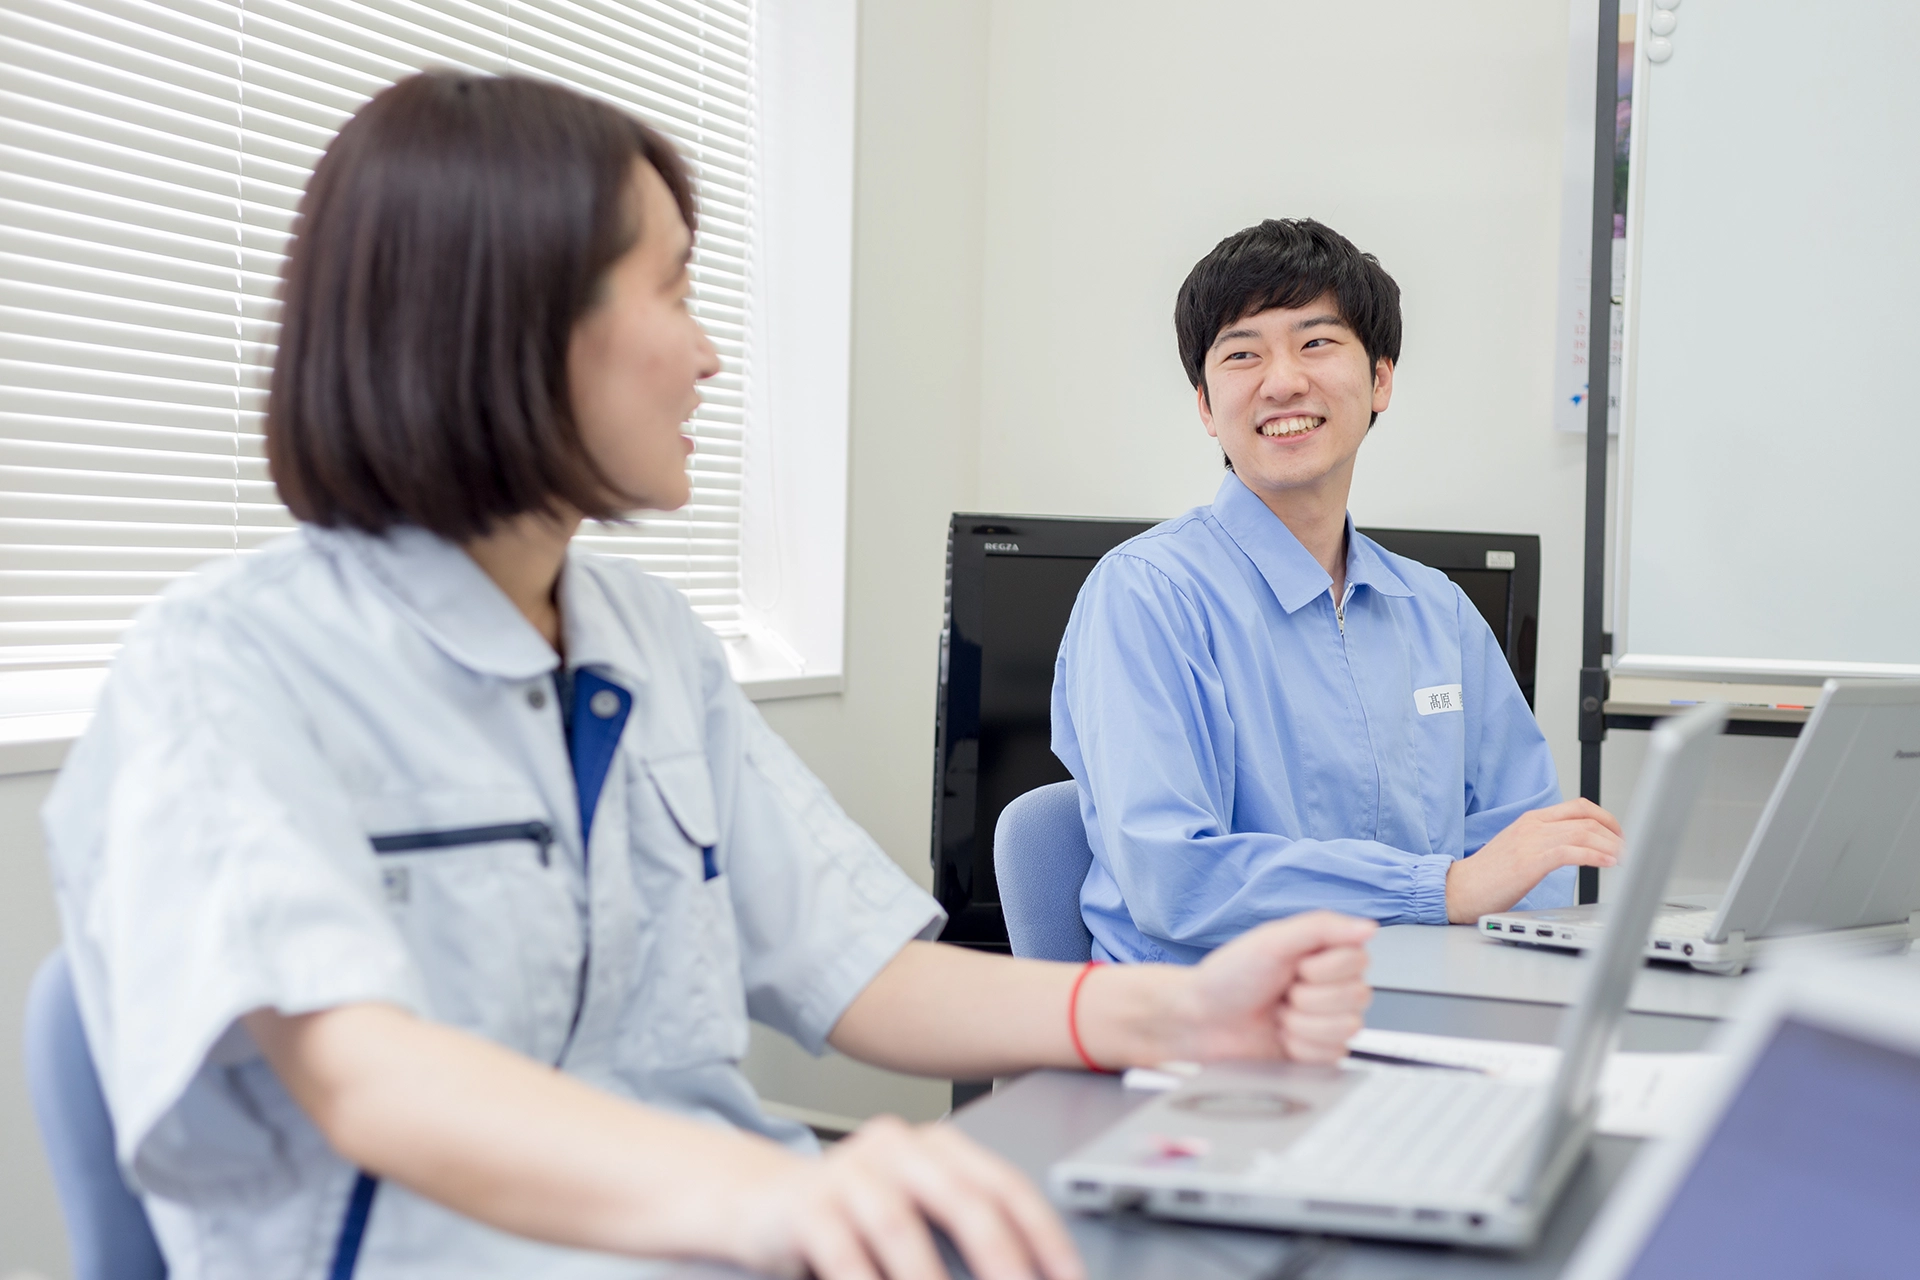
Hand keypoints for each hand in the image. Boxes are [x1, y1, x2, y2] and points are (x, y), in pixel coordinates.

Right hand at [733, 1116, 1082, 1279]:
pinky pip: (845, 1254)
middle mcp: (898, 1146)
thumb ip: (967, 1237)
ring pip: (901, 1229)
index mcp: (938, 1146)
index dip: (1046, 1238)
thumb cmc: (853, 1218)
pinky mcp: (807, 1205)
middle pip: (966, 1201)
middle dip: (1005, 1262)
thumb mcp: (917, 1217)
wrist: (760, 1204)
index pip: (1007, 1187)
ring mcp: (849, 1170)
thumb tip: (1029, 1274)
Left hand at [1153, 911, 1375, 1064]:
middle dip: (1308, 997)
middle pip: (1357, 996)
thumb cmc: (1228, 978)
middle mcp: (1332, 987)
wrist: (1201, 1021)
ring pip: (1348, 1027)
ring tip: (1279, 1015)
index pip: (1359, 960)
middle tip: (1281, 993)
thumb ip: (1322, 928)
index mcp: (1325, 954)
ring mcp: (1328, 1021)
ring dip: (1303, 1023)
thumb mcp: (1272, 940)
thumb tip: (1368, 927)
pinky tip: (1281, 1037)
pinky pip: (1333, 1054)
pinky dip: (1301, 1047)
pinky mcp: (1320, 1053)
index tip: (1294, 966)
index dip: (1322, 969)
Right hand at [1445, 799, 1624, 922]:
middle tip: (1629, 850)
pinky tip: (1608, 863)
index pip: (1578, 807)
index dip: (1607, 818)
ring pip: (1583, 833)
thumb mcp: (1519, 849)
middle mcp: (1533, 825)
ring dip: (1611, 846)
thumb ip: (1545, 843)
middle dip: (1615, 834)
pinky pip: (1571, 851)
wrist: (1457, 888)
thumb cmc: (1487, 876)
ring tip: (1625, 858)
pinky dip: (1595, 855)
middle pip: (1586, 818)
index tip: (1620, 836)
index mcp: (1531, 820)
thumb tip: (1576, 849)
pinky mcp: (1530, 861)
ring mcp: (1531, 841)